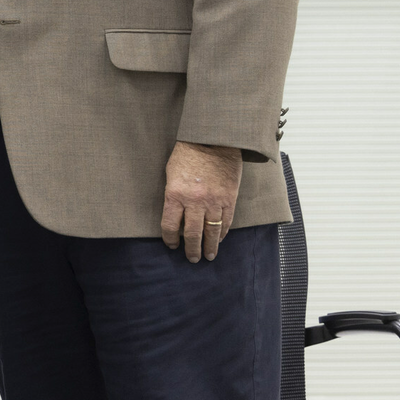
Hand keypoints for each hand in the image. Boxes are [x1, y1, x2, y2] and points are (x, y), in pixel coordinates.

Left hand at [160, 140, 242, 261]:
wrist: (212, 141)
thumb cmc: (187, 155)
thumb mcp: (170, 174)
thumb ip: (173, 196)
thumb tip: (176, 217)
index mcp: (175, 195)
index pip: (170, 225)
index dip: (170, 239)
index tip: (172, 245)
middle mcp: (194, 201)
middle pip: (192, 234)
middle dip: (191, 249)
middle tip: (192, 259)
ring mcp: (214, 201)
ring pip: (211, 232)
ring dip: (210, 246)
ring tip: (209, 256)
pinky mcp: (229, 199)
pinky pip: (226, 222)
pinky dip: (223, 233)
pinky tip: (219, 239)